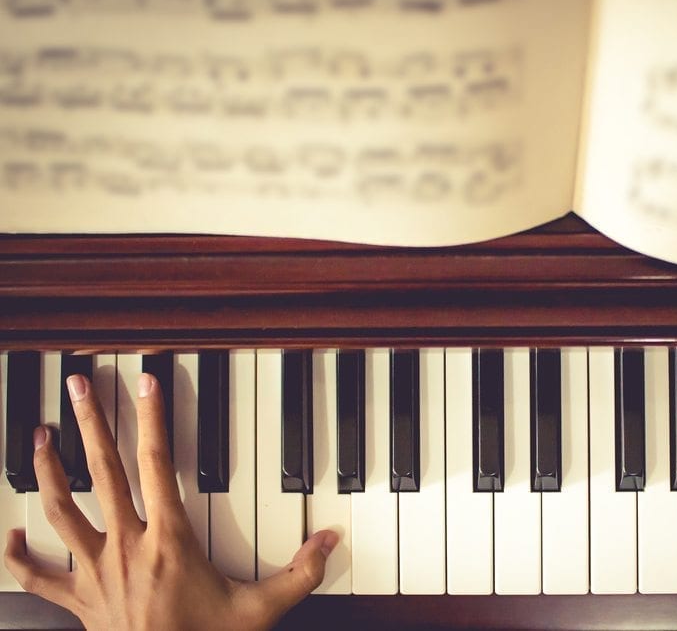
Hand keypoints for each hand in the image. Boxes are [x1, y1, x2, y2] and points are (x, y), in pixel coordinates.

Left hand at [4, 373, 337, 629]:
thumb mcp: (259, 611)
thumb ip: (299, 574)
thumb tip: (330, 542)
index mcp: (167, 541)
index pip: (158, 464)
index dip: (153, 419)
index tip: (145, 383)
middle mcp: (125, 546)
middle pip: (101, 471)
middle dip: (89, 422)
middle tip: (77, 385)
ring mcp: (95, 571)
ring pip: (62, 510)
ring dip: (48, 470)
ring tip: (40, 436)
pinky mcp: (77, 599)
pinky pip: (37, 576)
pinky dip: (18, 555)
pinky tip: (9, 536)